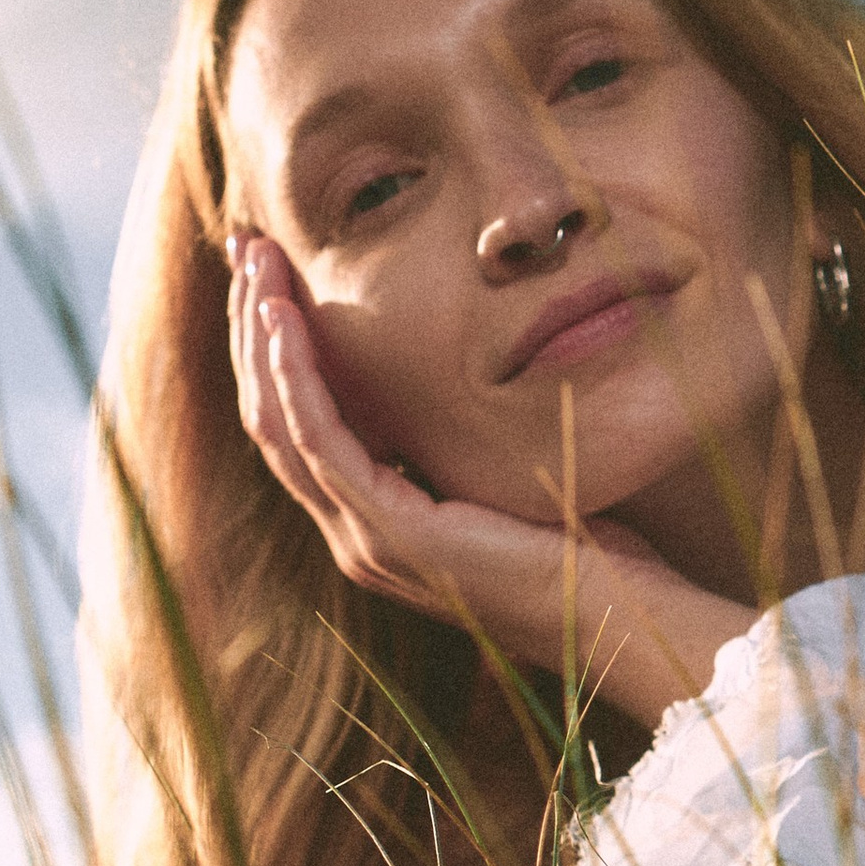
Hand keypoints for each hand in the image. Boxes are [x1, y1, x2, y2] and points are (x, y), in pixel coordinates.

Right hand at [226, 232, 752, 724]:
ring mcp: (365, 540)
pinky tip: (284, 320)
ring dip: (261, 337)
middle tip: (245, 249)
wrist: (619, 617)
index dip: (275, 349)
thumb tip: (462, 367)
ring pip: (279, 423)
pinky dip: (296, 375)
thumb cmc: (585, 548)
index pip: (299, 426)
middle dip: (252, 329)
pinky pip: (320, 441)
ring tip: (255, 263)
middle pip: (271, 418)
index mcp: (377, 523)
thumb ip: (461, 437)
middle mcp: (355, 536)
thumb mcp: (506, 472)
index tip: (269, 275)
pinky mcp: (390, 533)